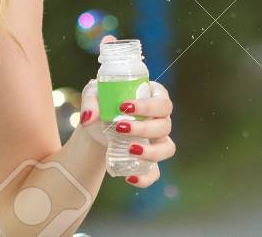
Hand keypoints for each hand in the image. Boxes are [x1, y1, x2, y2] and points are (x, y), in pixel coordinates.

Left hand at [77, 35, 176, 187]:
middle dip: (146, 126)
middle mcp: (161, 120)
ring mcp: (157, 143)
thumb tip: (96, 82)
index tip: (123, 106)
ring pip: (167, 148)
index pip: (163, 100)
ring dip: (151, 151)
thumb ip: (96, 85)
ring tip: (129, 150)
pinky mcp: (148, 163)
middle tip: (120, 125)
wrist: (94, 129)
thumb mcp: (95, 90)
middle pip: (166, 124)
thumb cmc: (101, 102)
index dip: (149, 105)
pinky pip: (156, 174)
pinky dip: (146, 178)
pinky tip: (129, 178)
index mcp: (153, 97)